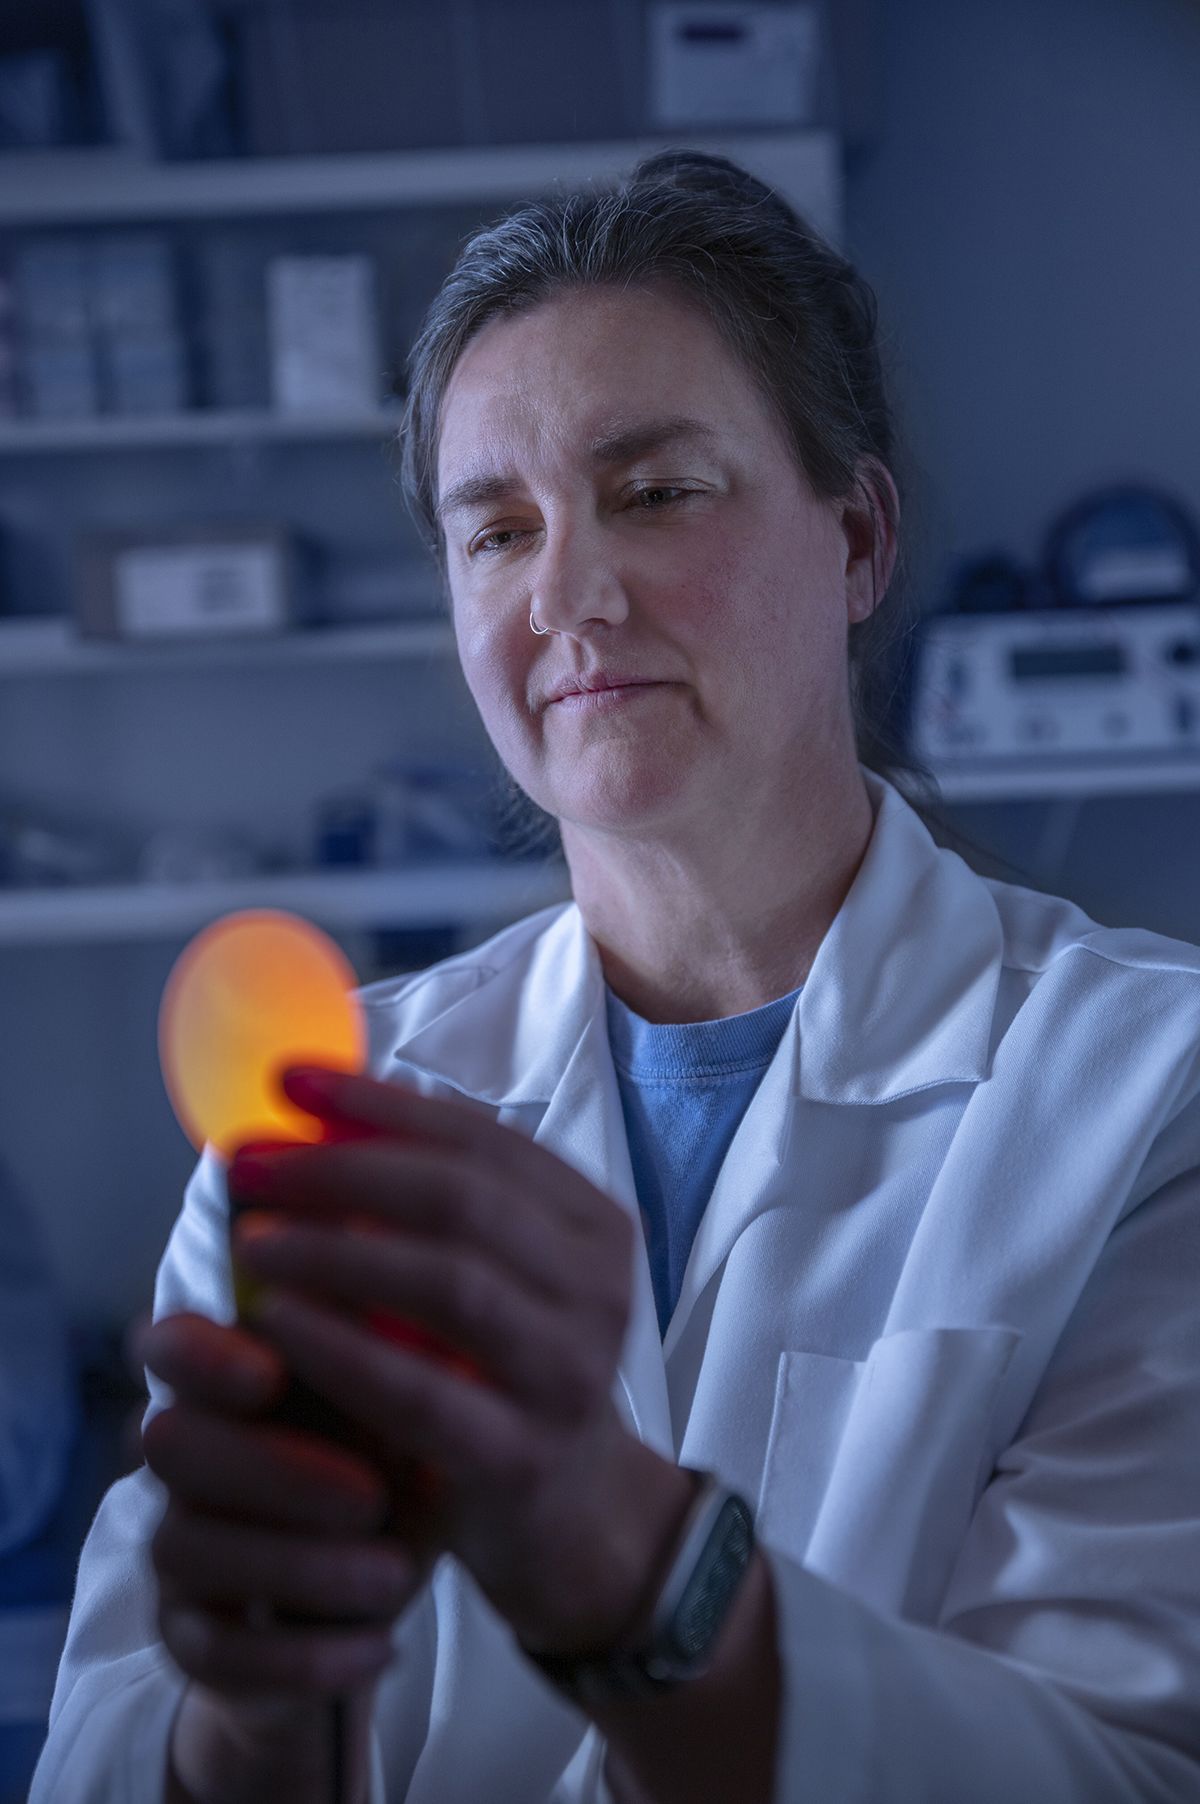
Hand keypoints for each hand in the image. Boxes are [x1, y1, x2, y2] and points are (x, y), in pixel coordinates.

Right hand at [141, 1310, 432, 1706]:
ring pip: (190, 1547)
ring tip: (396, 1575)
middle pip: (171, 1443)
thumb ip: (394, 1378)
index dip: (202, 1355)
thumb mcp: (405, 1425)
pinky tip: (381, 1647)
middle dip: (272, 1468)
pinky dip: (305, 1655)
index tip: (268, 1373)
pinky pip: (217, 1653)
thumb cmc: (389, 1476)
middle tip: (370, 1496)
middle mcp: (187, 1459)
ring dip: (302, 1566)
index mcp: (232, 1382)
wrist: (369, 1603)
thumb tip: (418, 1329)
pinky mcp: (190, 1639)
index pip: (172, 1343)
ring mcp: (179, 1549)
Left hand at [226, 1064, 671, 1652]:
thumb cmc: (508, 1371)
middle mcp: (598, 1287)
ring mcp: (568, 1372)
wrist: (573, 1514)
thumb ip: (435, 1199)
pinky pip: (419, 1390)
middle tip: (250, 1163)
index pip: (480, 1137)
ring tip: (252, 1237)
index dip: (379, 1103)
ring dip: (335, 1250)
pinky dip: (341, 1348)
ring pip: (449, 1283)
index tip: (288, 1080)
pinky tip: (276, 1322)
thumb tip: (326, 1107)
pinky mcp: (520, 1455)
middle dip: (342, 1169)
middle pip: (461, 1199)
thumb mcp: (494, 1272)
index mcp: (593, 1223)